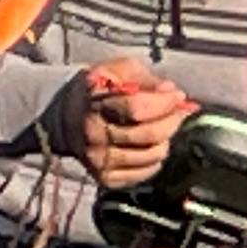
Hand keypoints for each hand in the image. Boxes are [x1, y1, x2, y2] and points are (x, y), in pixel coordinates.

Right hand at [57, 59, 194, 188]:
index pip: (138, 108)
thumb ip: (146, 78)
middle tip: (179, 112)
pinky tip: (151, 146)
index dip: (164, 103)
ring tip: (163, 128)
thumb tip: (171, 92)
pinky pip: (144, 173)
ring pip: (150, 156)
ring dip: (165, 140)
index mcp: (95, 103)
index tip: (178, 96)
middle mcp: (94, 135)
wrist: (67, 118)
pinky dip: (155, 160)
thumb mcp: (119, 70)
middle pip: (148, 135)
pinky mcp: (104, 177)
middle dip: (172, 121)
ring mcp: (98, 159)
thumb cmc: (102, 90)